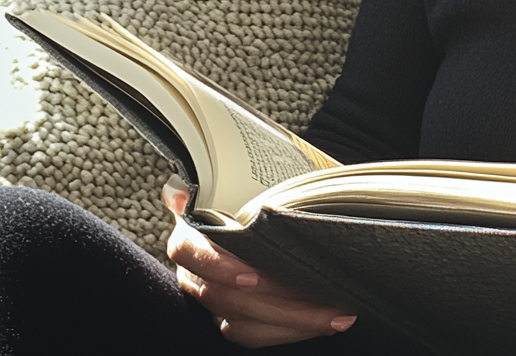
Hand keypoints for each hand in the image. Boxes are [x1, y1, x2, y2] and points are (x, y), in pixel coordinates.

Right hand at [163, 177, 356, 347]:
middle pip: (225, 297)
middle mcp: (194, 272)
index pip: (188, 252)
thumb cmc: (247, 193)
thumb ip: (215, 181)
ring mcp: (212, 298)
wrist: (251, 208)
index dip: (217, 266)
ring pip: (243, 322)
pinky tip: (325, 320)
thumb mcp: (237, 181)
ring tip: (336, 315)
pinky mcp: (231, 319)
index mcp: (190, 233)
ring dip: (292, 322)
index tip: (251, 275)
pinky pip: (256, 334)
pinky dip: (290, 331)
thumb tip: (179, 190)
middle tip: (320, 298)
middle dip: (277, 303)